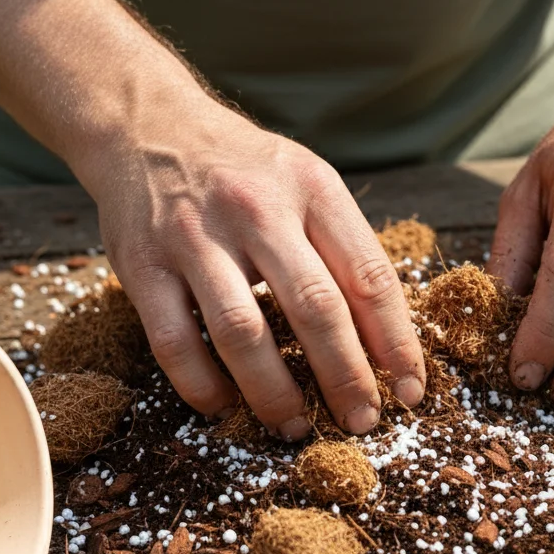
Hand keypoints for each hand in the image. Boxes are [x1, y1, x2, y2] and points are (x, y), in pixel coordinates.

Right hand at [75, 95, 425, 438]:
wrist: (149, 125)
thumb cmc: (244, 169)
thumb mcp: (306, 183)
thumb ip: (343, 247)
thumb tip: (388, 338)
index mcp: (312, 190)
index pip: (369, 276)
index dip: (396, 343)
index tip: (410, 390)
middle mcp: (257, 209)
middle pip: (315, 308)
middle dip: (346, 378)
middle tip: (362, 422)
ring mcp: (195, 238)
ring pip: (243, 333)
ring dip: (275, 393)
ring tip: (295, 427)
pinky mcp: (142, 266)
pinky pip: (175, 343)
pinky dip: (203, 386)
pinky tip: (224, 406)